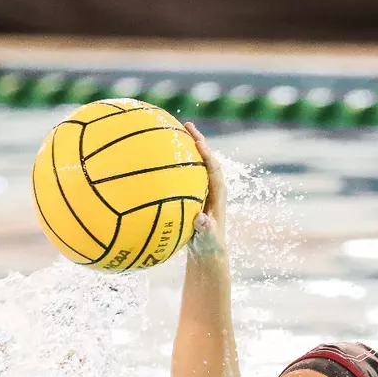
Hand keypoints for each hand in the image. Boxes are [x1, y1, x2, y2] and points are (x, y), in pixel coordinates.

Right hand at [184, 121, 226, 257]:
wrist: (208, 252)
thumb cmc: (208, 246)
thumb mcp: (207, 239)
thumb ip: (205, 229)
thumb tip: (201, 220)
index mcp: (218, 194)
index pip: (214, 169)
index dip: (207, 155)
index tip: (197, 142)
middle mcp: (212, 188)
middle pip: (206, 159)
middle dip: (197, 141)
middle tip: (186, 124)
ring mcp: (203, 190)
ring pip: (195, 164)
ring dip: (187, 148)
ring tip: (174, 131)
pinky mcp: (194, 194)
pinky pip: (185, 174)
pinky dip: (175, 164)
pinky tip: (159, 157)